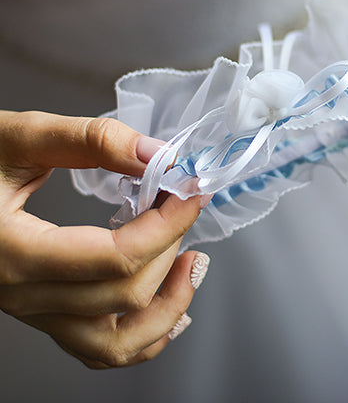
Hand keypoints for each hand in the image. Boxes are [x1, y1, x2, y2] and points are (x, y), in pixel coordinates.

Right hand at [0, 110, 210, 367]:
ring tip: (192, 260)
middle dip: (170, 244)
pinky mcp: (45, 315)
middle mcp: (23, 296)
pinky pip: (102, 350)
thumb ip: (90, 141)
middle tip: (185, 203)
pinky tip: (171, 306)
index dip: (166, 225)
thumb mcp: (21, 137)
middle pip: (123, 294)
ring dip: (168, 303)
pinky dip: (146, 335)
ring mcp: (34, 313)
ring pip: (116, 343)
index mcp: (14, 252)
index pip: (114, 258)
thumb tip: (156, 155)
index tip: (190, 192)